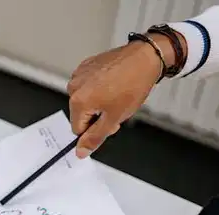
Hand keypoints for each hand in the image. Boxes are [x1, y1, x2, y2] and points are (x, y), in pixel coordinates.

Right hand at [67, 33, 177, 157]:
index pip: (78, 130)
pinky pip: (88, 85)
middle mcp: (74, 87)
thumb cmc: (132, 84)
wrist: (144, 58)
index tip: (109, 123)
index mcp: (78, 101)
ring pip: (84, 100)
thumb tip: (81, 150)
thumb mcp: (115, 118)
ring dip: (98, 102)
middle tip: (116, 108)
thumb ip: (95, 138)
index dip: (95, 130)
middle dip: (96, 116)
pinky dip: (98, 87)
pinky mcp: (86, 66)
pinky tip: (113, 84)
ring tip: (116, 94)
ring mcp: (79, 74)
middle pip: (80, 114)